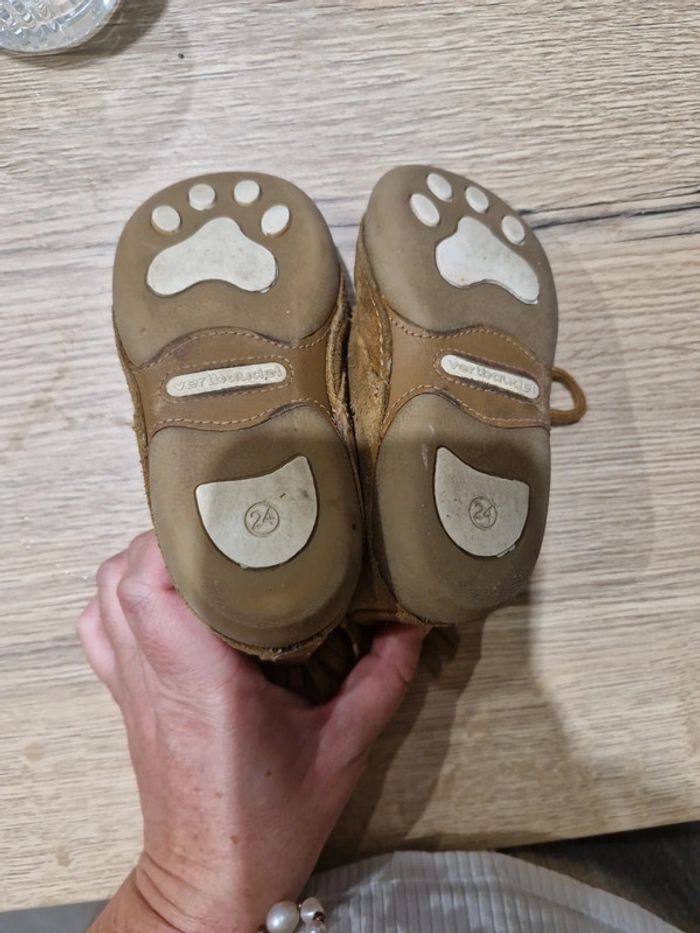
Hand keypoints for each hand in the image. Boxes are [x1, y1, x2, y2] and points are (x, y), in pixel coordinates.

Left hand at [77, 531, 423, 932]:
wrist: (212, 879)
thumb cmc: (271, 821)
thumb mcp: (345, 745)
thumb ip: (384, 677)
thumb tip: (412, 620)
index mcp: (204, 682)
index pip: (154, 585)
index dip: (180, 537)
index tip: (228, 514)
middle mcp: (156, 676)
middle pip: (124, 575)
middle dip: (169, 536)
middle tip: (225, 527)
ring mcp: (131, 686)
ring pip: (105, 594)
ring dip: (143, 560)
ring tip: (201, 554)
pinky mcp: (126, 697)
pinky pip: (99, 628)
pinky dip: (120, 597)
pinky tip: (166, 598)